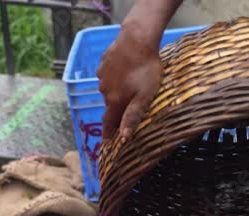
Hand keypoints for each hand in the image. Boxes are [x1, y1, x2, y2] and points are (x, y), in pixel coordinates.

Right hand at [97, 25, 162, 140]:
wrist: (137, 40)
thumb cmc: (145, 70)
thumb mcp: (144, 96)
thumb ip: (133, 116)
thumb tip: (124, 138)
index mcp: (114, 101)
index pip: (108, 122)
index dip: (107, 133)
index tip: (105, 142)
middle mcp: (104, 90)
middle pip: (110, 105)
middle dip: (116, 110)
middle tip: (125, 111)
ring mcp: (102, 75)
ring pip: (108, 89)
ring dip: (115, 92)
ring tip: (127, 88)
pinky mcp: (104, 62)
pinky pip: (108, 74)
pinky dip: (114, 77)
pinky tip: (124, 72)